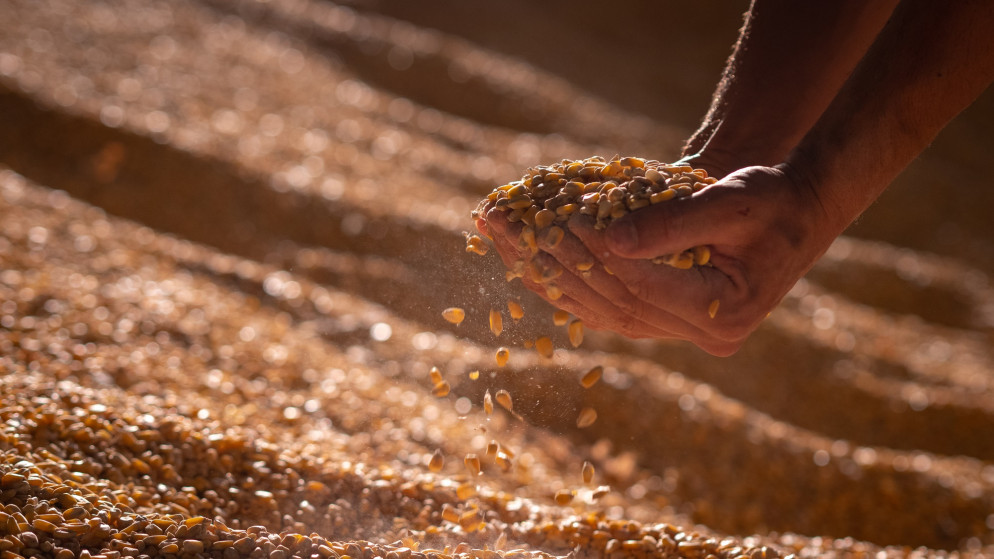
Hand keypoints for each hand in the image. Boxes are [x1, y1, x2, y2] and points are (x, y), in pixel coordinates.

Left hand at [478, 165, 835, 355]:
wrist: (794, 215)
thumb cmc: (772, 201)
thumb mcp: (732, 201)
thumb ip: (673, 222)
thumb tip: (608, 238)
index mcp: (725, 314)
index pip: (644, 286)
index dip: (599, 253)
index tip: (558, 218)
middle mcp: (702, 336)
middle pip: (614, 302)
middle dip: (556, 261)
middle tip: (508, 223)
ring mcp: (680, 334)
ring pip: (599, 310)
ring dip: (545, 272)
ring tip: (501, 235)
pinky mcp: (662, 321)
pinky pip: (602, 308)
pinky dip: (563, 283)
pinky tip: (524, 258)